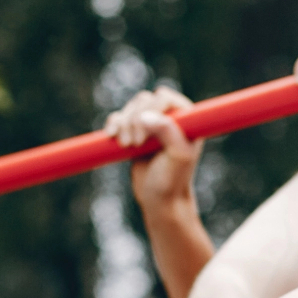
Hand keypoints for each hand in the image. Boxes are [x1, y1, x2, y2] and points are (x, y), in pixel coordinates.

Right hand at [106, 87, 201, 212]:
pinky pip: (119, 118)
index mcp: (186, 117)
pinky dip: (113, 124)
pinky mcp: (134, 133)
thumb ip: (167, 131)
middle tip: (134, 144)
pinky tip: (111, 136)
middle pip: (144, 101)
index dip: (150, 111)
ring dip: (123, 124)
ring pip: (131, 108)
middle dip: (134, 120)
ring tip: (126, 145)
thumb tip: (144, 116)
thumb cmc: (173, 179)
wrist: (160, 200)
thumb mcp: (177, 155)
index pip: (163, 97)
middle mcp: (169, 116)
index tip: (144, 137)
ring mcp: (150, 124)